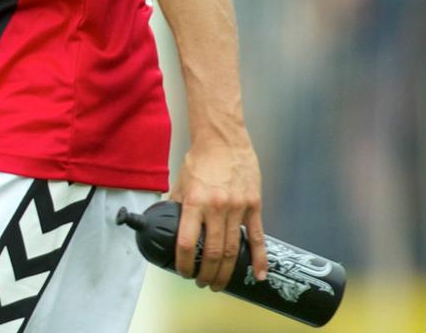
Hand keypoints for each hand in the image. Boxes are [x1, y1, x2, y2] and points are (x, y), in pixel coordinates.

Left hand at [171, 132, 266, 289]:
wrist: (224, 141)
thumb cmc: (201, 160)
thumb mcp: (181, 182)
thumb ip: (176, 204)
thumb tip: (166, 220)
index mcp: (195, 202)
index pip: (188, 242)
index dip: (185, 262)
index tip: (183, 272)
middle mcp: (217, 208)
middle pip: (214, 251)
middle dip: (207, 273)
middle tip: (202, 283)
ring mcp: (238, 208)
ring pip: (234, 249)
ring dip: (226, 271)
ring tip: (219, 283)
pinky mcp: (254, 206)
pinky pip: (258, 237)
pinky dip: (259, 258)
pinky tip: (259, 275)